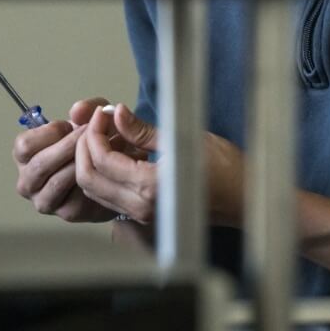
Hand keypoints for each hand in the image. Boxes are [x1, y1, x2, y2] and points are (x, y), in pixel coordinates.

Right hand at [13, 97, 114, 221]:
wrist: (112, 170)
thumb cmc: (91, 142)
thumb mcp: (91, 117)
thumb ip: (85, 109)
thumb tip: (77, 111)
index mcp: (25, 156)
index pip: (24, 145)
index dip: (48, 133)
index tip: (69, 126)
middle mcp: (28, 181)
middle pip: (39, 165)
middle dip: (67, 147)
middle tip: (89, 135)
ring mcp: (45, 200)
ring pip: (57, 181)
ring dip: (78, 163)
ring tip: (97, 150)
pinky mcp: (66, 213)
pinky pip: (75, 197)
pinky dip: (89, 181)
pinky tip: (101, 169)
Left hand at [75, 105, 247, 226]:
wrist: (245, 198)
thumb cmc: (226, 170)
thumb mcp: (184, 139)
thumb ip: (142, 130)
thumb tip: (117, 113)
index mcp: (150, 187)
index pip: (101, 159)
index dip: (95, 132)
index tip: (103, 113)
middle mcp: (142, 207)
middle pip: (89, 179)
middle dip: (84, 147)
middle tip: (96, 124)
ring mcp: (142, 216)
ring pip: (96, 191)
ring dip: (93, 162)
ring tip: (108, 135)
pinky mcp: (145, 217)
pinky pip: (110, 198)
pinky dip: (105, 175)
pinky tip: (121, 154)